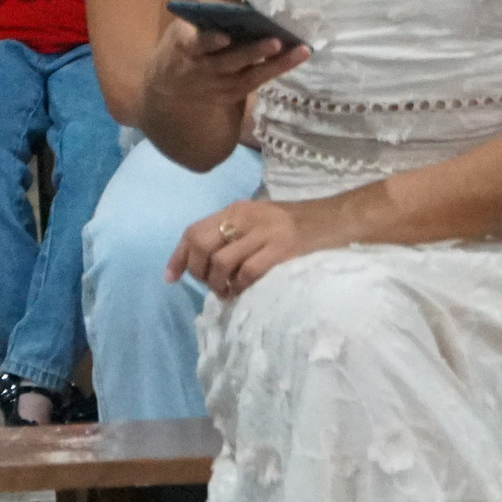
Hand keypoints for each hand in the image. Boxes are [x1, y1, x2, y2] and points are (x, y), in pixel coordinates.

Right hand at [146, 17, 308, 128]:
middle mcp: (203, 69)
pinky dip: (278, 68)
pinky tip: (298, 56)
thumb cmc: (181, 49)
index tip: (224, 38)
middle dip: (251, 52)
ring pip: (249, 75)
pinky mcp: (234, 93)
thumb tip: (232, 5)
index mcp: (185, 47)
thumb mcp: (182, 29)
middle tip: (275, 41)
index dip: (209, 42)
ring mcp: (219, 84)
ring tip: (299, 50)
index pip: (195, 44)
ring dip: (276, 63)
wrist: (167, 90)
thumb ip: (204, 16)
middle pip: (228, 62)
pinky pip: (258, 81)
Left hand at [167, 199, 312, 297]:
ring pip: (221, 262)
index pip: (194, 230)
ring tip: (227, 292)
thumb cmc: (290, 225)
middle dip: (198, 272)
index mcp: (236, 210)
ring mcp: (263, 233)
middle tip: (210, 285)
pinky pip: (247, 272)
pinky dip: (239, 286)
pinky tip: (243, 290)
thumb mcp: (255, 221)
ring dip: (218, 283)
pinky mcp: (280, 249)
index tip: (171, 278)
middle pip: (202, 245)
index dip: (179, 256)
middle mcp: (245, 217)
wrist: (330, 220)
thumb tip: (201, 261)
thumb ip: (230, 234)